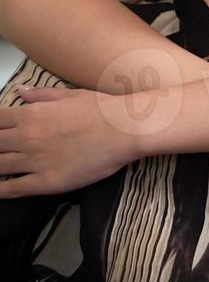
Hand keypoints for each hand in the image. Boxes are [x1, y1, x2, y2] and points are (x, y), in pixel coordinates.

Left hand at [0, 85, 140, 196]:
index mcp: (32, 113)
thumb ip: (42, 94)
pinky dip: (1, 190)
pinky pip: (14, 188)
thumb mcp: (70, 94)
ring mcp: (35, 160)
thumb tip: (21, 91)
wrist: (124, 129)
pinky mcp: (46, 182)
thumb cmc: (102, 109)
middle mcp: (27, 136)